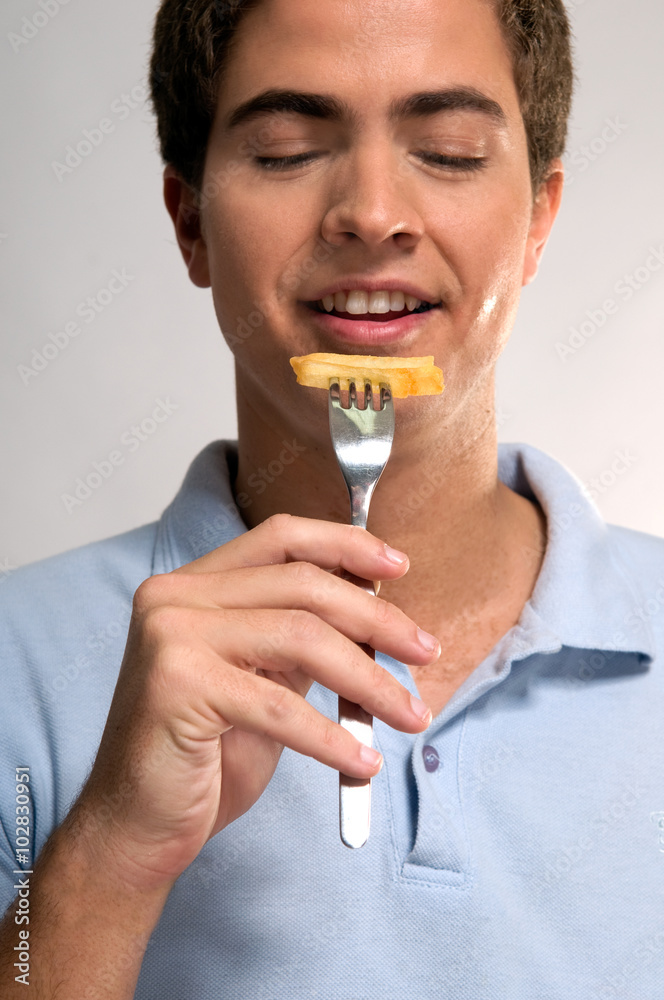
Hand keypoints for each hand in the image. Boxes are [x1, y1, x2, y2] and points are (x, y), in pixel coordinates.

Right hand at [72, 514, 438, 891]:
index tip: (398, 568)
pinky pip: (280, 706)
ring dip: (370, 680)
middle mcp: (174, 596)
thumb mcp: (264, 679)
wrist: (138, 826)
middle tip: (426, 651)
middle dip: (377, 619)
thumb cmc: (206, 755)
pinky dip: (332, 736)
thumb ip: (302, 637)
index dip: (345, 544)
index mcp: (193, 583)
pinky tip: (362, 762)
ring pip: (301, 637)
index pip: (280, 537)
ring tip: (410, 715)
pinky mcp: (177, 686)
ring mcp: (170, 635)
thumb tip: (377, 610)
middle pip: (302, 584)